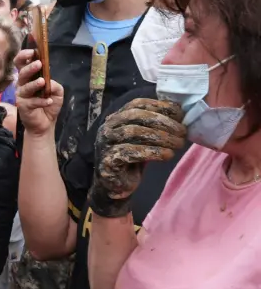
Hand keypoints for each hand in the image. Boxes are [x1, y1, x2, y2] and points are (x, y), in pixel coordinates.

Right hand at [15, 49, 63, 137]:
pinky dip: (41, 101)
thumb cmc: (49, 103)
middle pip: (22, 73)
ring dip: (34, 84)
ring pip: (25, 87)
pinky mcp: (23, 106)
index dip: (24, 56)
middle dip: (30, 68)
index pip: (22, 63)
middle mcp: (22, 84)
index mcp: (29, 77)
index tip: (32, 52)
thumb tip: (49, 81)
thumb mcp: (57, 91)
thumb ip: (53, 84)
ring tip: (43, 82)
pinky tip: (49, 102)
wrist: (45, 123)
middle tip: (39, 64)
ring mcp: (21, 95)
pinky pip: (31, 102)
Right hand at [89, 99, 185, 216]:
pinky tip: (168, 155)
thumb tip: (180, 112)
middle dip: (163, 122)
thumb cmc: (133, 158)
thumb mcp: (145, 138)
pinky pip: (130, 152)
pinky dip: (153, 152)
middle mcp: (108, 127)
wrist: (117, 185)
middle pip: (136, 116)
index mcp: (117, 118)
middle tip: (182, 132)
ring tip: (179, 144)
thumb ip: (155, 125)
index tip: (180, 114)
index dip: (159, 106)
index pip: (137, 104)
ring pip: (134, 132)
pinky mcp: (108, 160)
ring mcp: (105, 143)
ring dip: (161, 137)